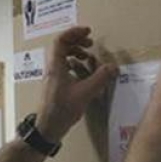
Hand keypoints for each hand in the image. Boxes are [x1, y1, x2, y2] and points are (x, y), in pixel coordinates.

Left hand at [35, 26, 118, 141]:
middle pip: (61, 46)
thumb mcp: (84, 93)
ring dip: (76, 54)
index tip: (88, 32)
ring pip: (63, 57)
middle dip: (77, 41)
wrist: (47, 129)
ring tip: (89, 58)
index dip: (74, 32)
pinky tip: (84, 74)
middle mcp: (52, 69)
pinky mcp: (55, 86)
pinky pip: (64, 68)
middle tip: (90, 43)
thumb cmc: (61, 110)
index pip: (61, 40)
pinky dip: (75, 66)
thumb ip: (100, 78)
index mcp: (55, 66)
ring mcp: (53, 78)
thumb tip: (113, 67)